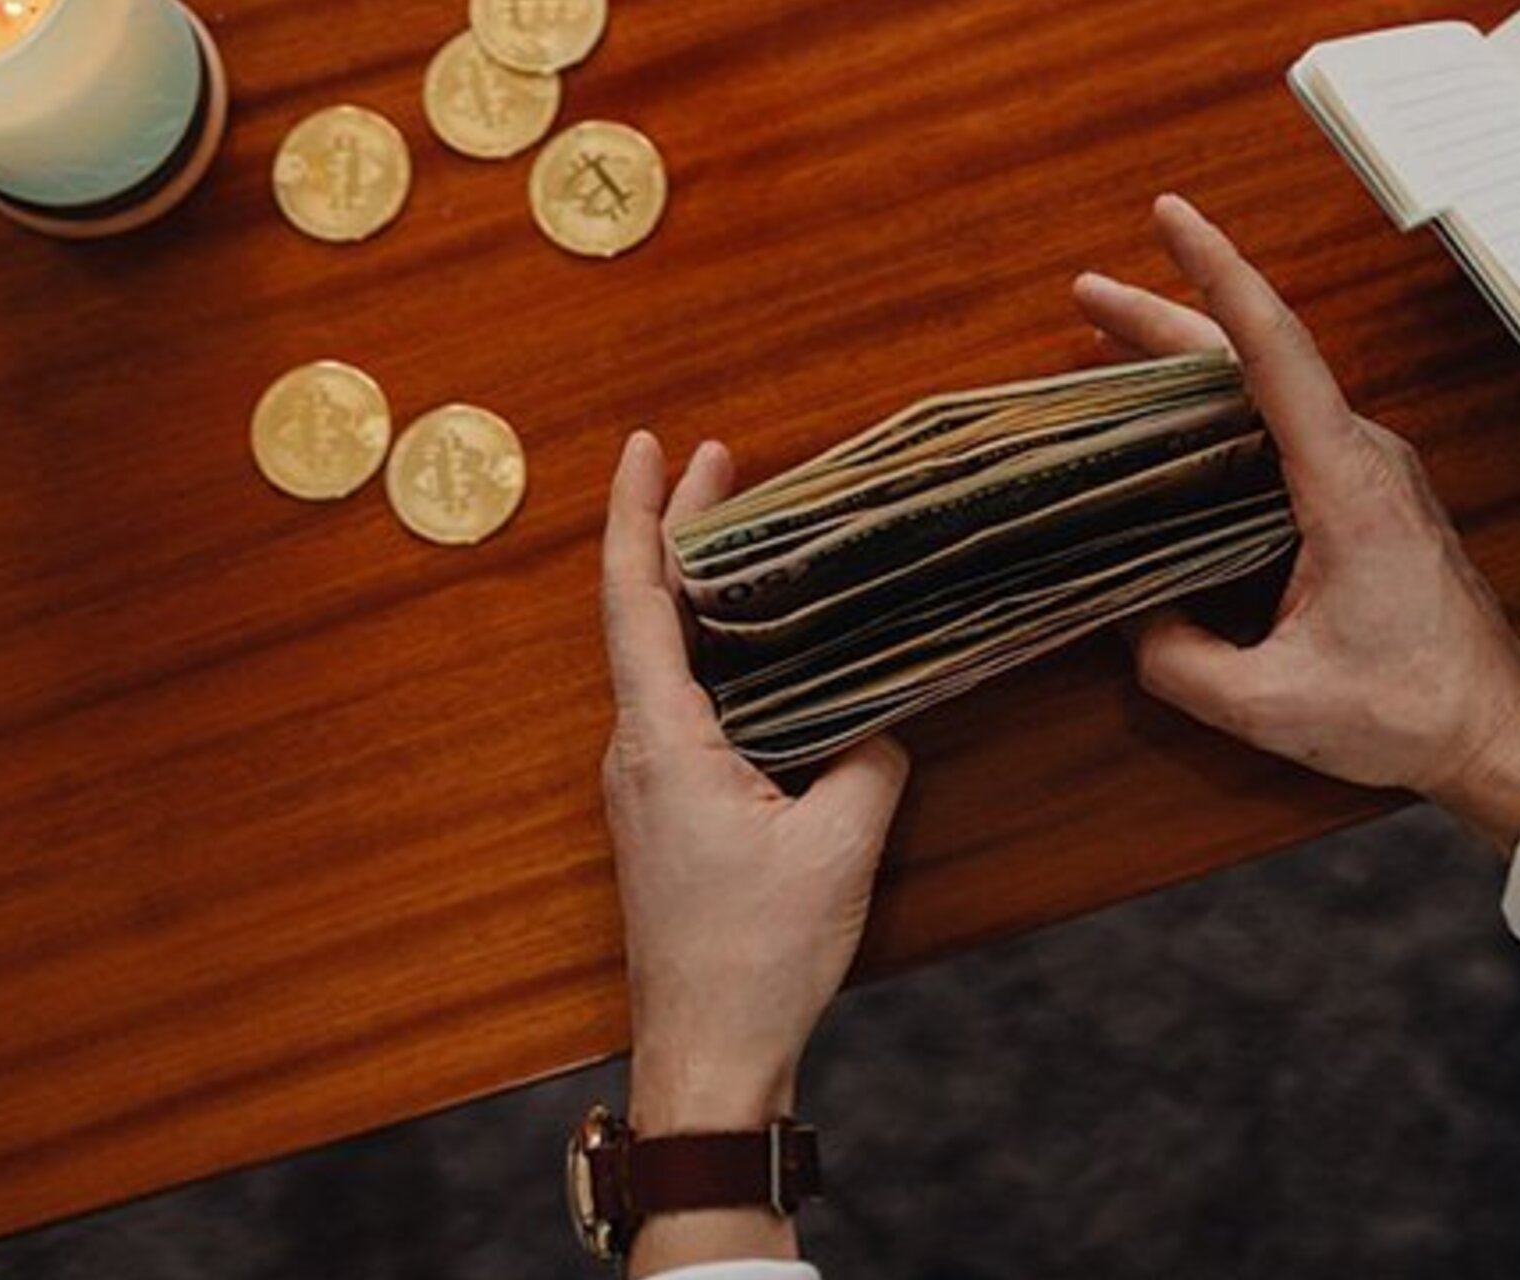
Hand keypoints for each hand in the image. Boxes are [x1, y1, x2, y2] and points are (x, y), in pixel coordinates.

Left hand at [599, 431, 908, 1272]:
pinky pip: (680, 710)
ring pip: (660, 664)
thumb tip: (884, 721)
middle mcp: (635, 752)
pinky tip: (759, 654)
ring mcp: (642, 785)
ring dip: (698, 598)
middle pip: (644, 617)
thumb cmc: (759, 956)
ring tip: (746, 541)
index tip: (648, 447)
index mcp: (663, 743)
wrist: (708, 1056)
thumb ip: (871, 759)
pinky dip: (713, 659)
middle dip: (677, 533)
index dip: (637, 514)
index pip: (635, 601)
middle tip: (719, 464)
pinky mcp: (663, 814)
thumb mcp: (842, 844)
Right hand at [1074, 196, 1519, 845]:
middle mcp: (1363, 457)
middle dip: (1166, 318)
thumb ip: (1175, 661)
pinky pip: (1284, 429)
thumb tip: (1125, 617)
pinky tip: (1172, 427)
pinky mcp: (1367, 496)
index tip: (1169, 215)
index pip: (1273, 352)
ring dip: (1190, 364)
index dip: (1215, 274)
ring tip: (1109, 350)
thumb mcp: (1265, 704)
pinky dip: (1220, 411)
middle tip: (1087, 294)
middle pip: (1257, 357)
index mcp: (1344, 484)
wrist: (1495, 732)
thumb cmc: (1402, 712)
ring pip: (1270, 390)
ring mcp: (1370, 471)